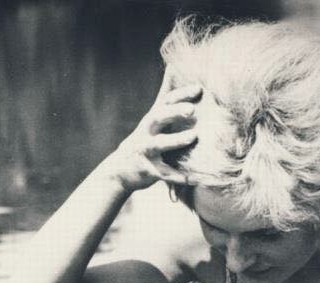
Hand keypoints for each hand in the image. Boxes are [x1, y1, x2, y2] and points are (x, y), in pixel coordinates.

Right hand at [104, 74, 200, 192]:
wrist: (121, 169)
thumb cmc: (144, 139)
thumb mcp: (153, 116)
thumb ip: (165, 94)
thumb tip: (173, 66)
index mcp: (152, 118)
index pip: (166, 101)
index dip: (181, 94)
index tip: (199, 89)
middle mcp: (147, 132)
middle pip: (158, 117)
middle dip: (174, 112)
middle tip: (192, 109)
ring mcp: (146, 151)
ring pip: (159, 144)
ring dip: (176, 140)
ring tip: (194, 136)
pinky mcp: (149, 171)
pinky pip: (165, 174)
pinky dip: (179, 177)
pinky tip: (194, 179)